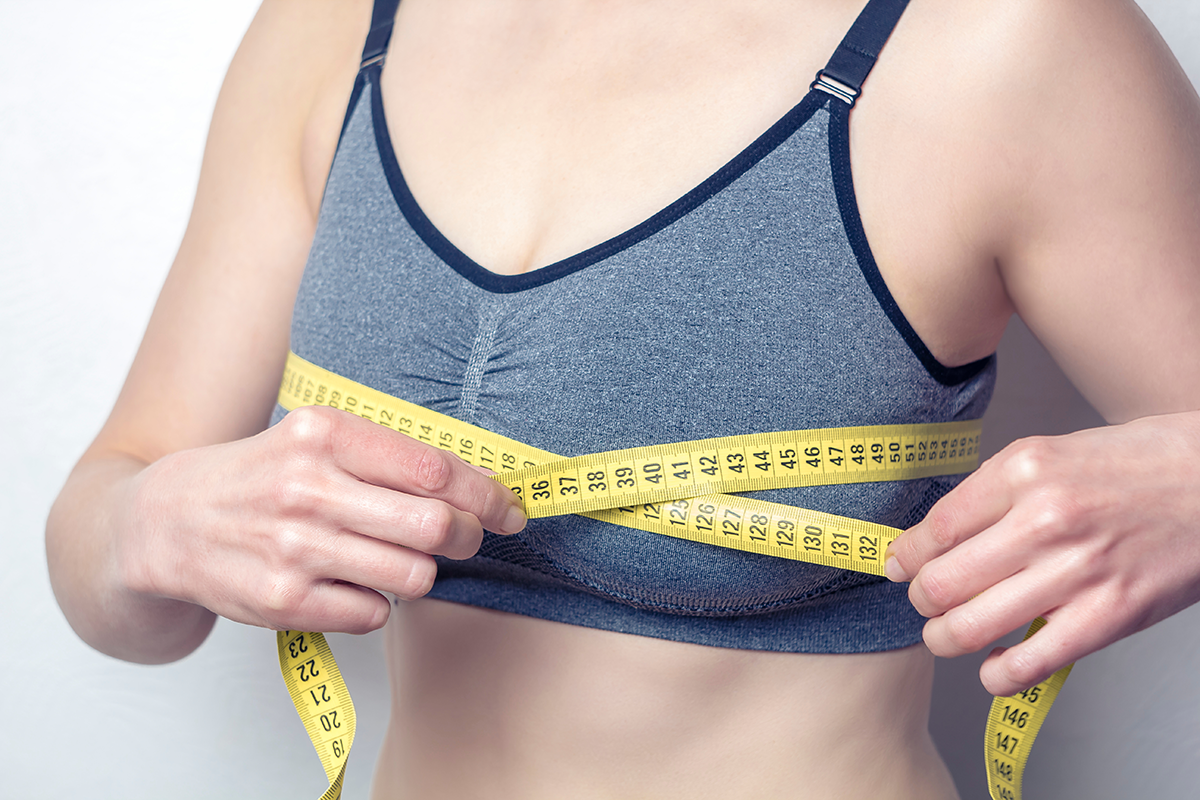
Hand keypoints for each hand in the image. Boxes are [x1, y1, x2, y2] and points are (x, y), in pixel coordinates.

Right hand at [114, 405, 525, 634]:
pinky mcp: (282, 601)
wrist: (164, 523)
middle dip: (467, 537)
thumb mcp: (312, 438)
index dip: (486, 494)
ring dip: (420, 573)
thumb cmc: (259, 477)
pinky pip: (374, 614)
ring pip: (412, 577)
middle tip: (466, 538)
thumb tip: (476, 485)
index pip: (434, 470)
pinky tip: (351, 583)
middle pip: (433, 526)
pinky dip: (377, 603)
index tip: (509, 509)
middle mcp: (307, 488)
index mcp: (323, 434)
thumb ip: (386, 455)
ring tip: (397, 560)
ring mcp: (293, 549)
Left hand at [884, 412, 1199, 695]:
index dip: (905, 556)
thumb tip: (934, 536)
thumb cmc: (1132, 466)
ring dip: (944, 639)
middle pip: (942, 582)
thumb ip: (991, 491)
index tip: (898, 565)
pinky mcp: (1109, 616)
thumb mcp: (1049, 453)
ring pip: (971, 627)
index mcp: (1024, 470)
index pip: (935, 529)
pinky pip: (1029, 664)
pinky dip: (997, 675)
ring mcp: (1077, 571)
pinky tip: (993, 666)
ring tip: (945, 635)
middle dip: (919, 599)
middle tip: (923, 600)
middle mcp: (1044, 520)